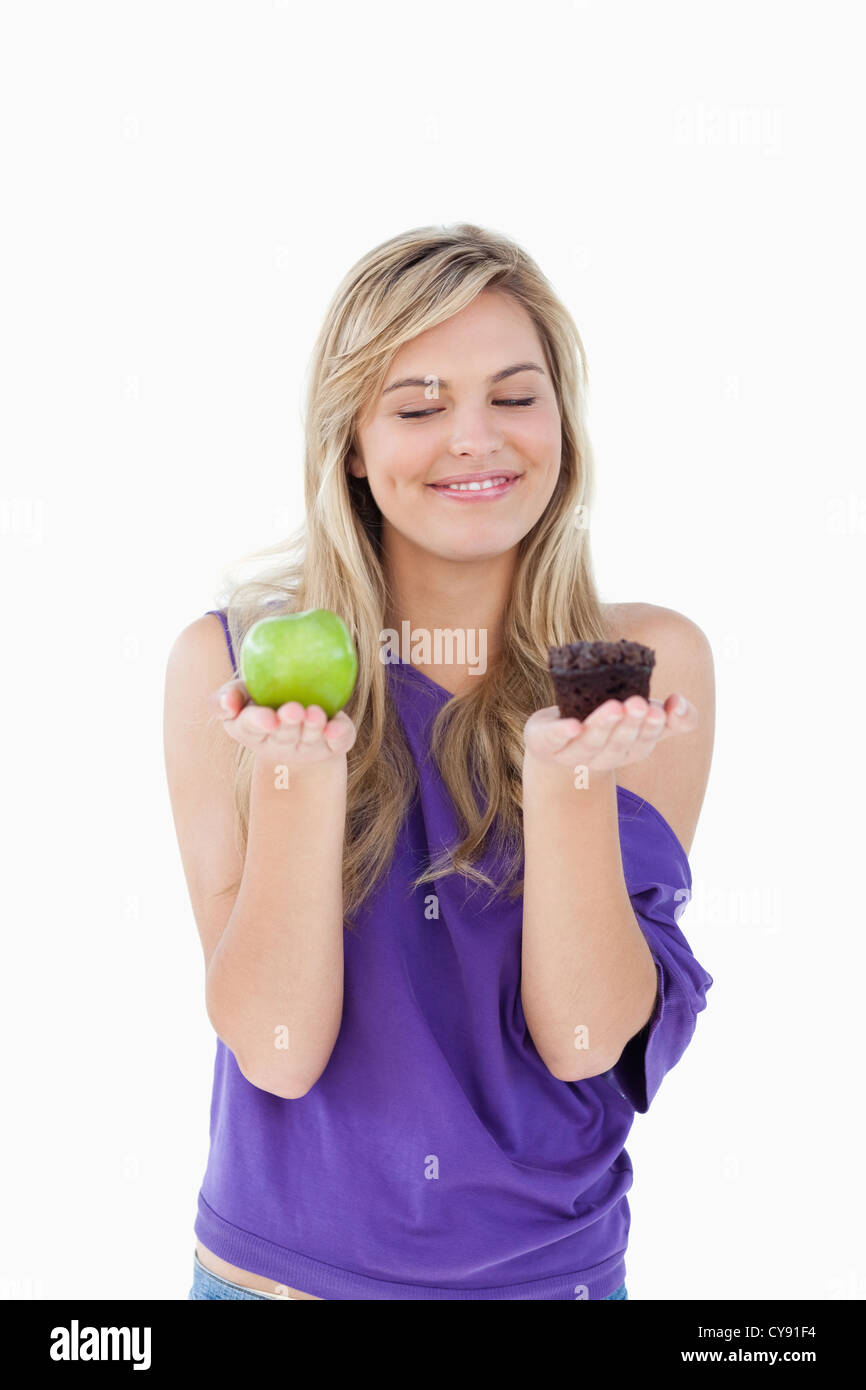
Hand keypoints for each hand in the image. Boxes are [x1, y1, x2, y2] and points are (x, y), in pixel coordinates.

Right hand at [208, 679, 356, 765]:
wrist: (298, 717)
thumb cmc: (263, 698)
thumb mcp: (242, 693)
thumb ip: (228, 695)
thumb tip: (227, 701)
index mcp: (251, 730)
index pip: (250, 727)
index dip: (257, 722)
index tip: (267, 717)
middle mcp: (279, 743)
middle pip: (283, 735)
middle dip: (288, 724)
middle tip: (293, 710)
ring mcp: (307, 747)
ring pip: (310, 738)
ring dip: (312, 726)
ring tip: (315, 713)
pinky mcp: (332, 745)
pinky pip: (339, 741)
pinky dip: (339, 734)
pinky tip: (338, 728)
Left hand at [523, 693, 696, 773]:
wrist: (557, 737)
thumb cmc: (609, 723)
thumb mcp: (643, 717)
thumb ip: (674, 716)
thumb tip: (680, 703)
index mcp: (627, 751)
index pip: (642, 743)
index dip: (652, 728)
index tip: (659, 710)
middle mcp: (601, 757)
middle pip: (617, 745)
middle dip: (629, 725)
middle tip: (638, 703)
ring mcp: (571, 753)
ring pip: (588, 743)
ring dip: (602, 726)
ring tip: (614, 707)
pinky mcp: (544, 743)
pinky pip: (553, 739)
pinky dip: (562, 733)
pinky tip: (572, 725)